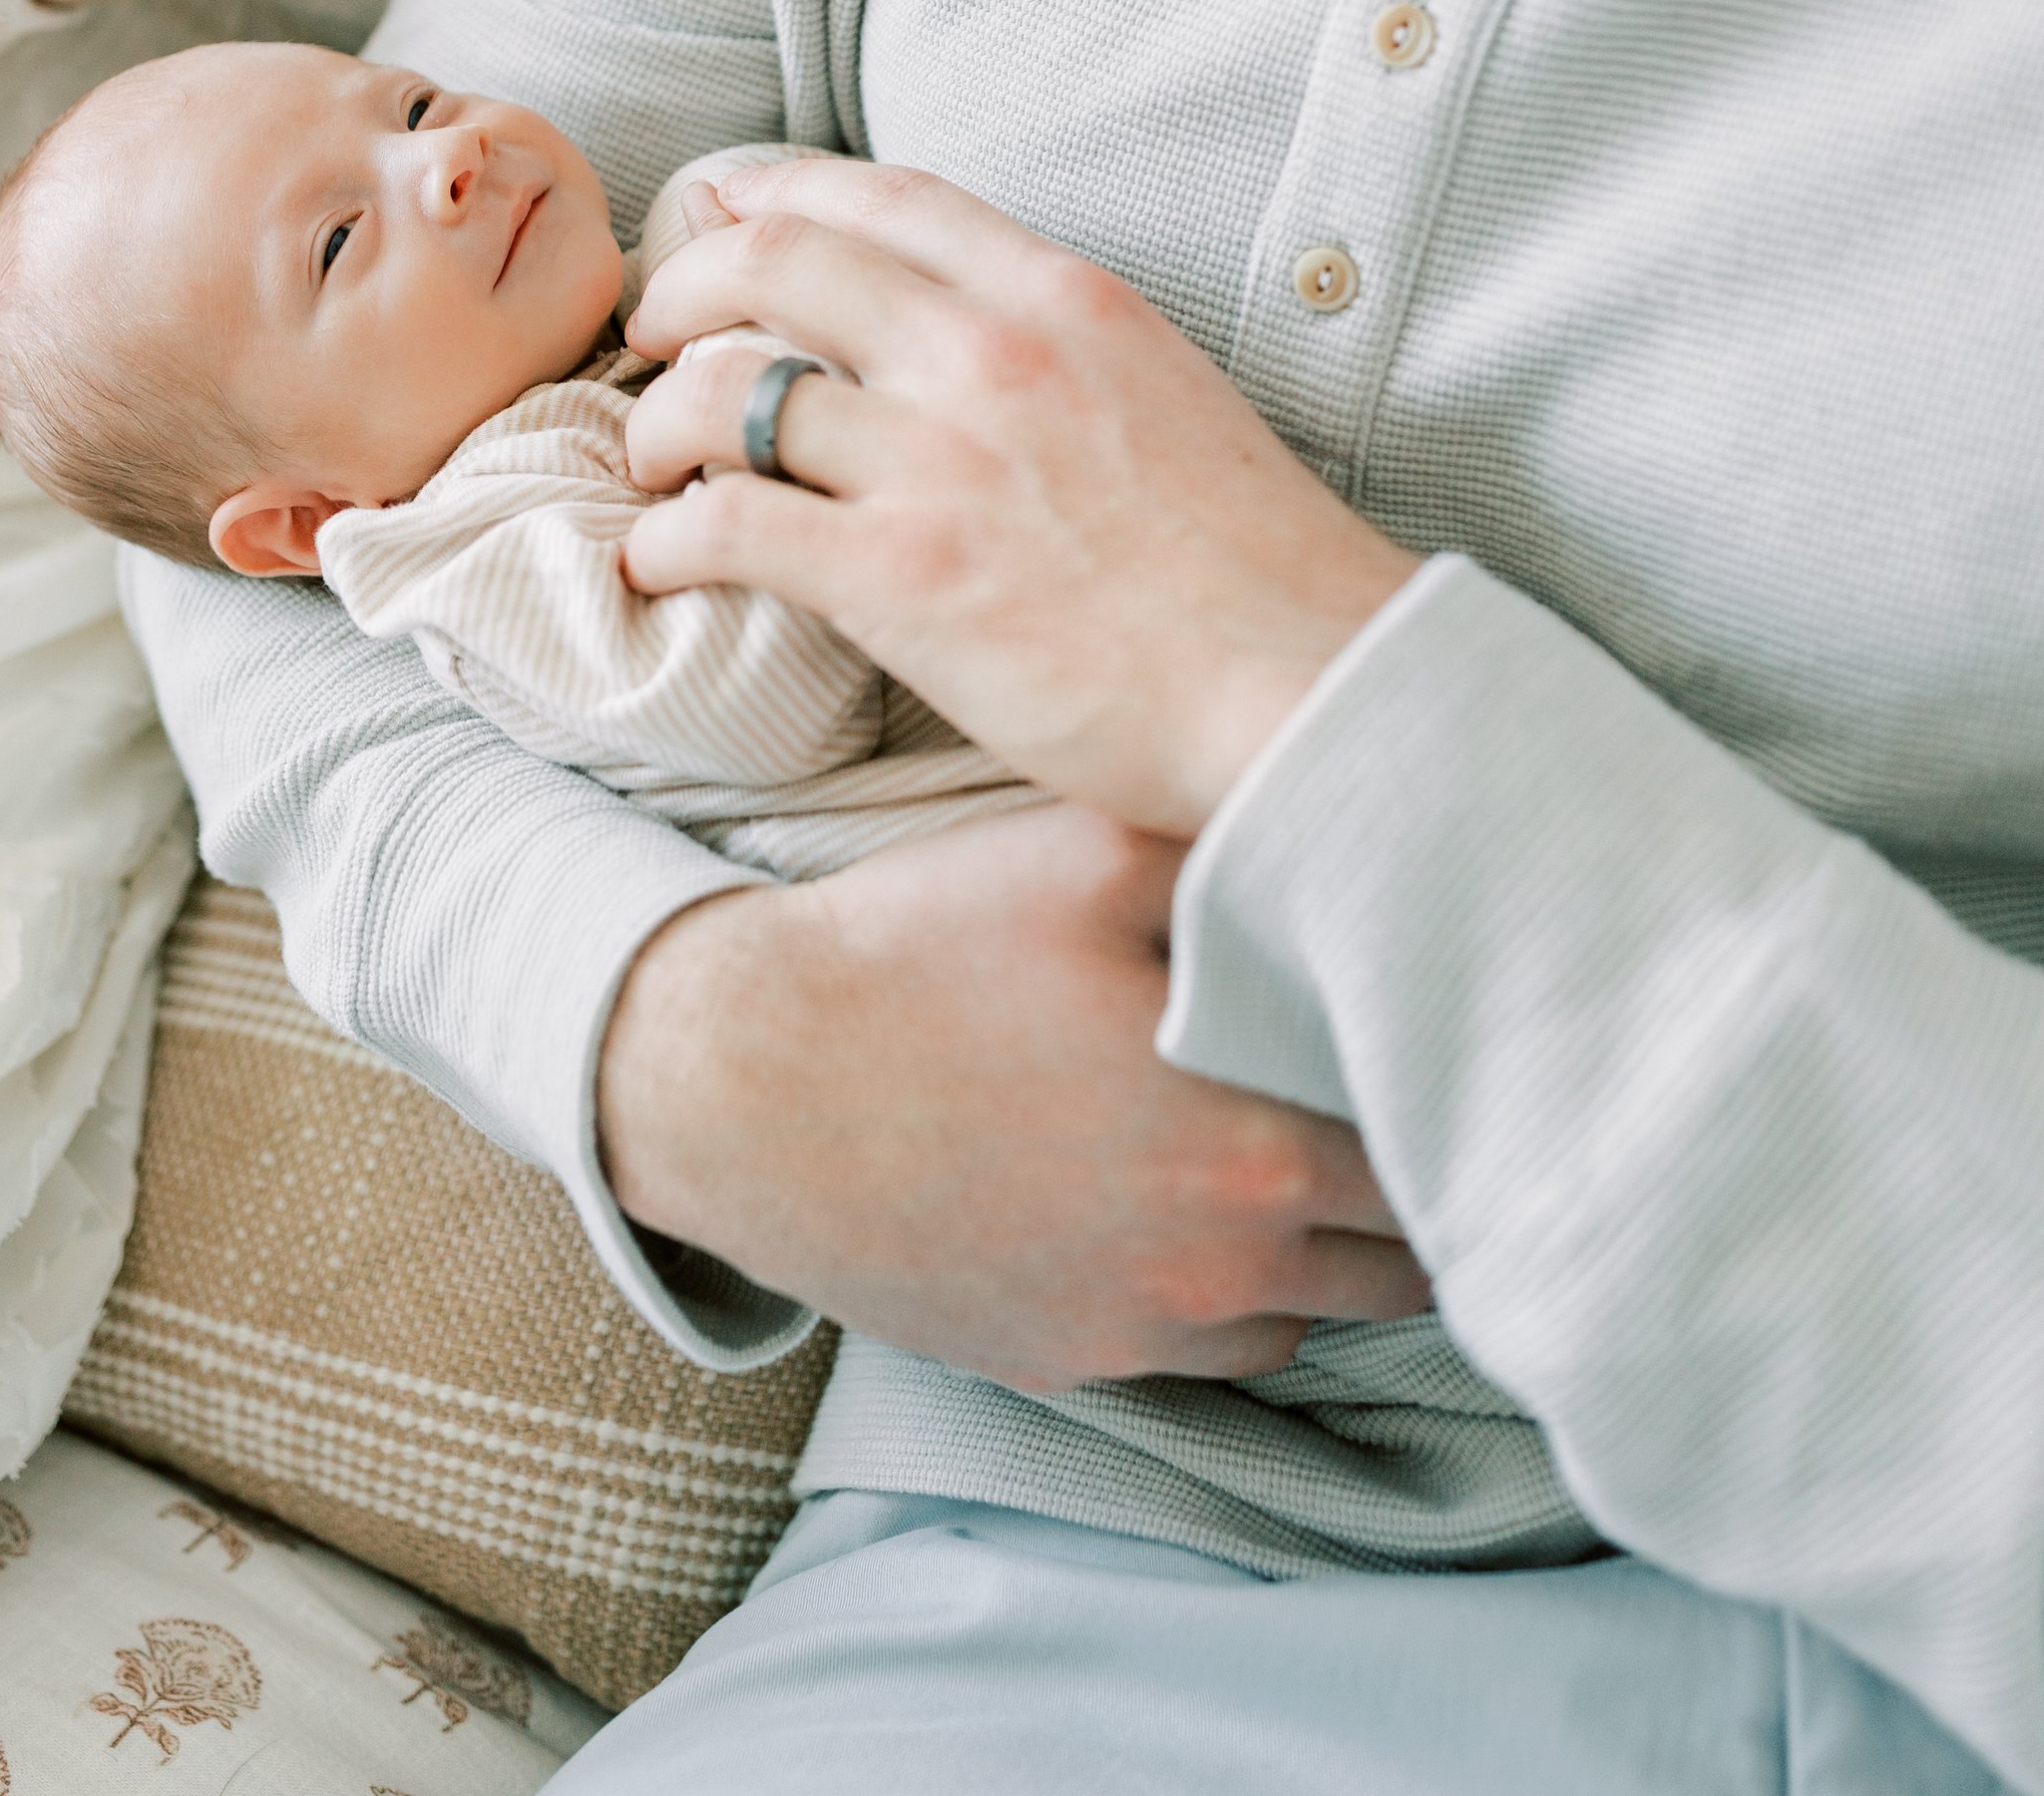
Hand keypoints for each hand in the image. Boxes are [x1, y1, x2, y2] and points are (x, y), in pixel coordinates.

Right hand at [599, 805, 1428, 1387]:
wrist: (741, 1083)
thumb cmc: (917, 953)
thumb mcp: (1083, 853)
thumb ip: (1238, 855)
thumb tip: (1347, 837)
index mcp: (1248, 1141)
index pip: (1432, 1150)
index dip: (1454, 1090)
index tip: (1455, 1038)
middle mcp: (1220, 1262)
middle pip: (1406, 1258)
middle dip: (1421, 1177)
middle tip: (1412, 1093)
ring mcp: (1146, 1327)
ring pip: (1322, 1314)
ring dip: (1339, 1246)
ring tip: (1319, 1149)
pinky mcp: (1076, 1360)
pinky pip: (1222, 1349)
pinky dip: (1244, 1291)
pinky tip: (1210, 1202)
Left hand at [624, 160, 1419, 837]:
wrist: (1312, 690)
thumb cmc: (1259, 572)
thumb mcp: (1168, 393)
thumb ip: (1062, 351)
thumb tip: (969, 344)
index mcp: (1062, 298)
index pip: (879, 195)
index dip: (771, 193)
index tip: (719, 214)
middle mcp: (988, 353)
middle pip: (771, 260)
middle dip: (682, 287)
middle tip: (651, 338)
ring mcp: (939, 460)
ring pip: (725, 386)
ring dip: (657, 424)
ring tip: (647, 467)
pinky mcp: (900, 577)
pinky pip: (727, 522)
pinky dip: (666, 538)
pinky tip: (659, 565)